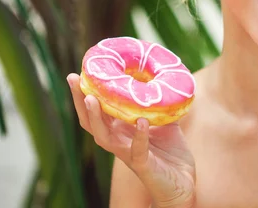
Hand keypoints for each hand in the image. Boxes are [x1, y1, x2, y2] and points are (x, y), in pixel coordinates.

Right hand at [67, 74, 195, 207]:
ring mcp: (128, 154)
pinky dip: (138, 136)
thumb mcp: (164, 123)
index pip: (96, 112)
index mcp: (120, 131)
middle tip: (73, 80)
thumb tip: (160, 80)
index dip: (84, 95)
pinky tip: (140, 121)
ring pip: (104, 137)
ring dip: (97, 117)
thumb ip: (158, 106)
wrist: (183, 183)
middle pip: (91, 122)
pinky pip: (137, 150)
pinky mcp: (143, 165)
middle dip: (80, 101)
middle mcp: (118, 142)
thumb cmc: (171, 154)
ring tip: (93, 98)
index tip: (78, 73)